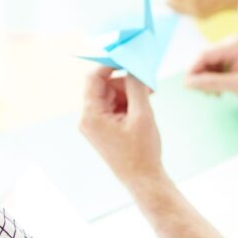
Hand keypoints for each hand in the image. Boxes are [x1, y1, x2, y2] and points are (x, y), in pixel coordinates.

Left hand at [80, 68, 165, 187]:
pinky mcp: (105, 129)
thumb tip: (135, 66)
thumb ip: (136, 86)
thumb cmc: (142, 151)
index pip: (94, 78)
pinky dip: (129, 104)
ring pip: (112, 95)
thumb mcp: (142, 114)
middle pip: (105, 86)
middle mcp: (88, 119)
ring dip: (130, 94)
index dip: (110, 64)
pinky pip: (115, 107)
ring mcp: (96, 125)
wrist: (144, 180)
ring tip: (149, 100)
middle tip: (149, 85)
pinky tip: (144, 110)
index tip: (129, 58)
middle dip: (127, 83)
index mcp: (91, 115)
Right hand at [186, 37, 237, 102]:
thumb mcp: (236, 85)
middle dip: (200, 76)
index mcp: (231, 46)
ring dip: (207, 79)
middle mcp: (229, 44)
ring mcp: (230, 50)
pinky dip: (213, 79)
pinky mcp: (231, 58)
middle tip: (205, 93)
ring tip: (214, 94)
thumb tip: (188, 83)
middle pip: (203, 59)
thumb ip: (211, 83)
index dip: (192, 71)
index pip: (203, 55)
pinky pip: (214, 67)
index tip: (187, 87)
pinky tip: (218, 90)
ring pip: (207, 64)